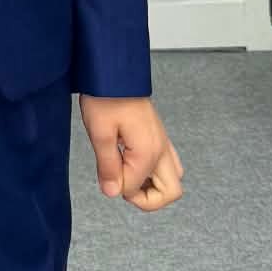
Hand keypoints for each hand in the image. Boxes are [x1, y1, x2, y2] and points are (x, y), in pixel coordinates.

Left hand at [79, 96, 183, 210]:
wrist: (114, 71)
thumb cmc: (106, 96)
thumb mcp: (100, 133)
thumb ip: (108, 166)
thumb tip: (112, 192)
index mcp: (149, 151)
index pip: (135, 189)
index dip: (116, 188)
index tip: (104, 175)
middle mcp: (162, 149)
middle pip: (172, 192)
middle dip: (147, 199)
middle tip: (122, 184)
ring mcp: (163, 143)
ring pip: (172, 179)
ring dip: (151, 186)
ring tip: (125, 174)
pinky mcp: (158, 137)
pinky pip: (166, 164)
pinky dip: (151, 173)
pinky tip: (130, 163)